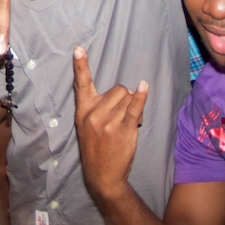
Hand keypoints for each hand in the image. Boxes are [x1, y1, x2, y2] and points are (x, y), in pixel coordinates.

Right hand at [72, 46, 146, 202]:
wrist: (102, 175)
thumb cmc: (96, 148)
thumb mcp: (85, 126)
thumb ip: (97, 106)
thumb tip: (124, 93)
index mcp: (83, 110)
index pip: (81, 84)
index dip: (81, 65)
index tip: (79, 49)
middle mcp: (94, 113)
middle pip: (118, 89)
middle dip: (125, 100)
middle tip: (121, 118)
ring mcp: (108, 121)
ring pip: (129, 99)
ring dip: (133, 108)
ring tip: (127, 124)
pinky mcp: (123, 129)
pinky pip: (134, 107)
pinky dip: (141, 96)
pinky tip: (144, 86)